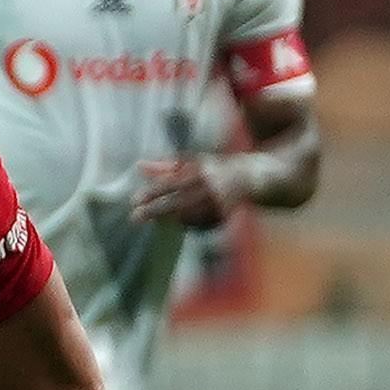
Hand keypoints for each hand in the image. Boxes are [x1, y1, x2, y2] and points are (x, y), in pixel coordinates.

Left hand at [128, 152, 242, 229]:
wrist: (255, 179)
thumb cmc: (217, 168)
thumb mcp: (193, 162)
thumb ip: (165, 165)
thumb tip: (139, 166)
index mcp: (202, 172)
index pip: (171, 184)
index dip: (151, 193)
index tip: (134, 200)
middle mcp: (210, 189)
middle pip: (176, 204)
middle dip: (154, 212)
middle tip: (134, 217)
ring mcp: (218, 206)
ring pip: (185, 218)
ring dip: (168, 219)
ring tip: (158, 218)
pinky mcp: (224, 219)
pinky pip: (198, 226)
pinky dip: (186, 224)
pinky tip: (179, 220)